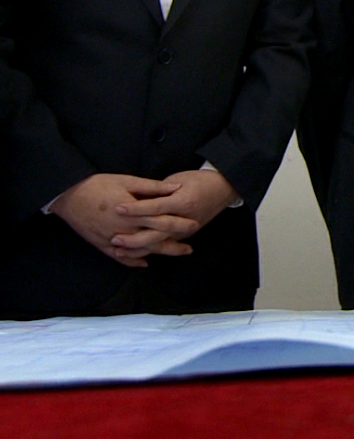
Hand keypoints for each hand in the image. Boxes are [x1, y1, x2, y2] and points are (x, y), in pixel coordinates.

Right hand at [49, 174, 196, 266]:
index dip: (180, 224)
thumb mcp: (128, 181)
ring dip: (159, 254)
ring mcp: (112, 240)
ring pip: (141, 251)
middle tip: (190, 248)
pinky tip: (145, 263)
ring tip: (175, 254)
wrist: (68, 195)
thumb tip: (176, 187)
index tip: (194, 225)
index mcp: (133, 213)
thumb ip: (153, 188)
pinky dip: (133, 261)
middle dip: (174, 245)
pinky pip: (120, 257)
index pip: (162, 221)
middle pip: (155, 240)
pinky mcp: (101, 245)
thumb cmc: (98, 185)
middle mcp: (125, 230)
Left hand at [111, 169, 236, 252]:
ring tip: (119, 251)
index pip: (155, 207)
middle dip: (133, 237)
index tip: (117, 208)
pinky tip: (136, 256)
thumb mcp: (179, 179)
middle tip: (114, 238)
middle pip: (156, 233)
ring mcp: (186, 230)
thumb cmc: (200, 180)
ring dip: (139, 249)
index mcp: (183, 201)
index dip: (135, 209)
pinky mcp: (186, 235)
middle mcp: (185, 219)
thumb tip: (139, 198)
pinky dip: (151, 252)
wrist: (224, 188)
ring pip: (160, 244)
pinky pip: (166, 246)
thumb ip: (159, 190)